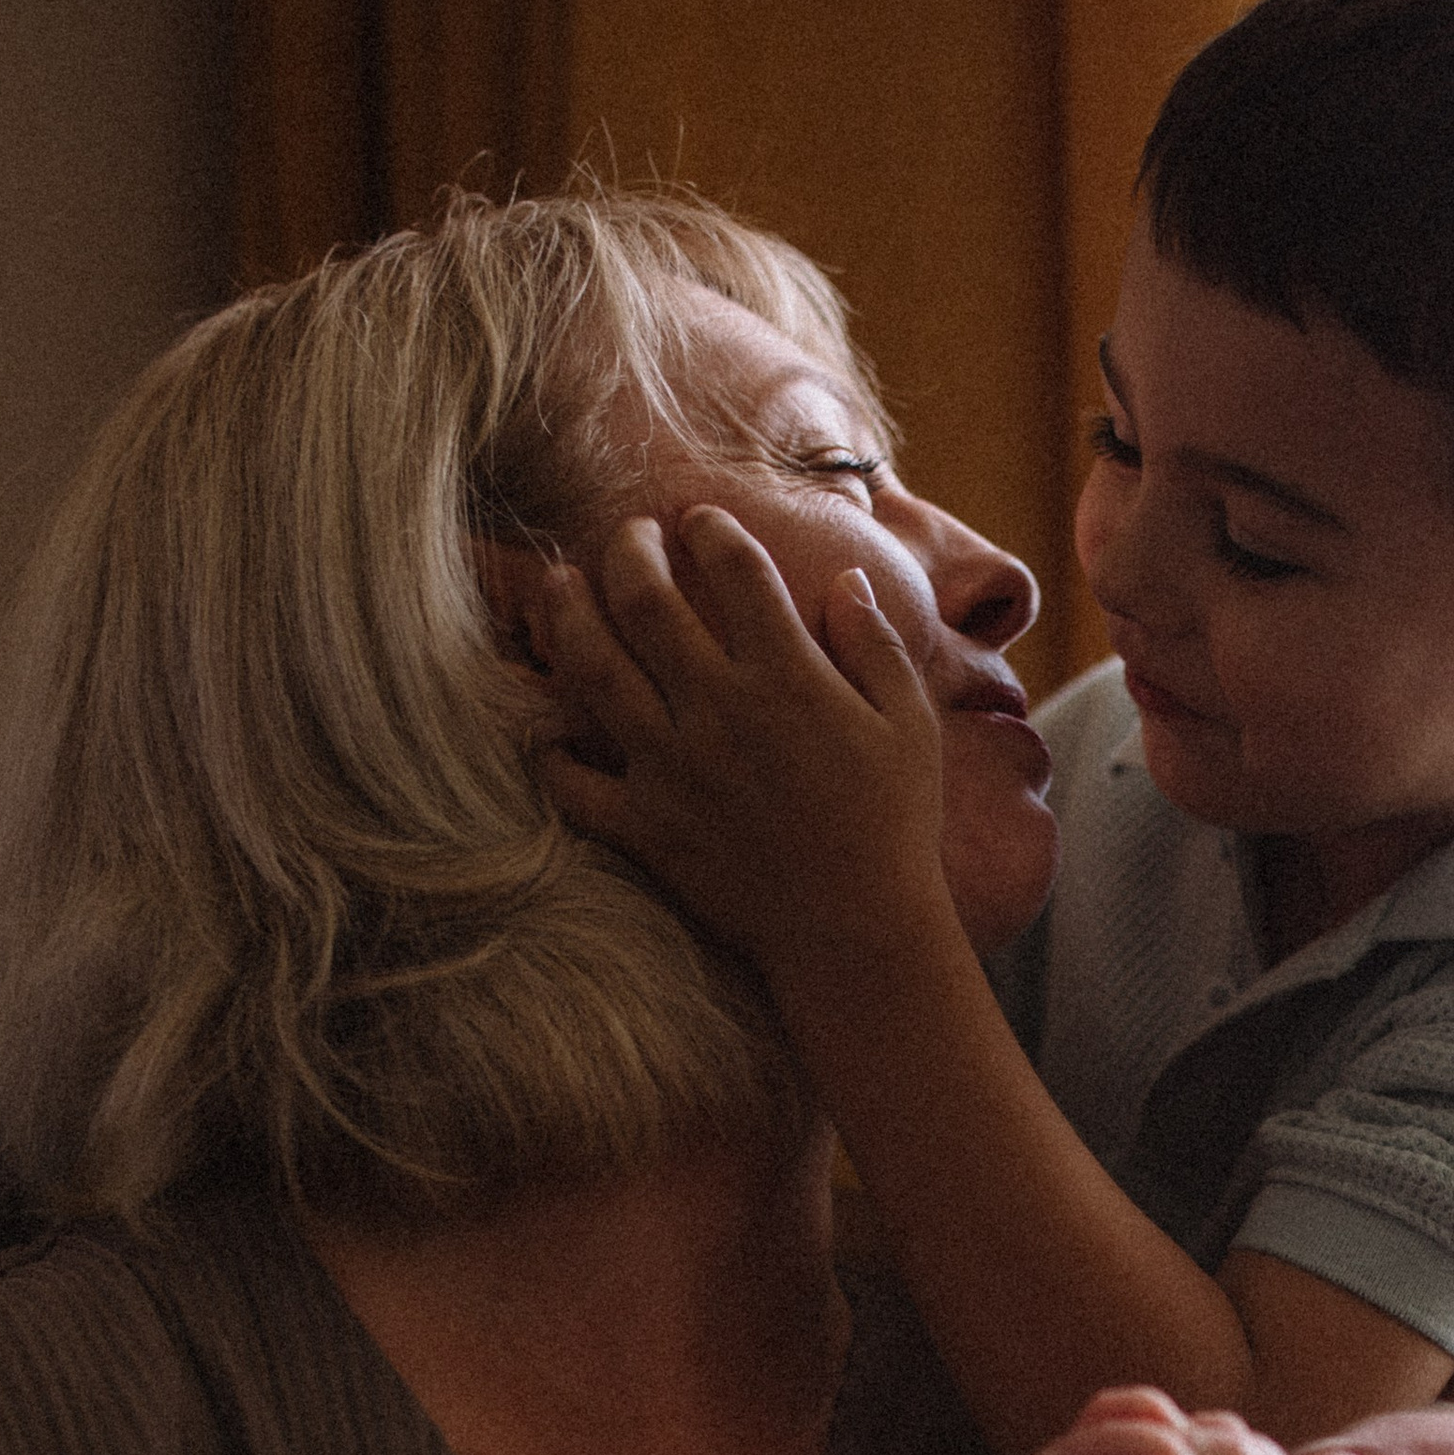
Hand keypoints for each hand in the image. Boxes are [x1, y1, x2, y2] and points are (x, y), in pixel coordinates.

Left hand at [534, 514, 947, 982]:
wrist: (856, 934)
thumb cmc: (895, 827)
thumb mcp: (909, 726)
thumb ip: (875, 646)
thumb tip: (846, 582)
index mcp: (785, 676)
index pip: (735, 570)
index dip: (712, 530)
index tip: (701, 520)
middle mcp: (717, 709)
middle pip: (647, 600)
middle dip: (631, 550)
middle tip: (629, 536)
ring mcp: (670, 768)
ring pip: (594, 669)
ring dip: (569, 615)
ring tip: (560, 585)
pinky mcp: (644, 827)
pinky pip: (572, 782)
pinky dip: (549, 754)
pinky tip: (544, 730)